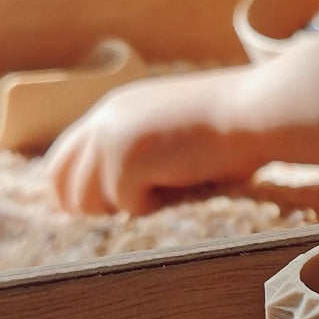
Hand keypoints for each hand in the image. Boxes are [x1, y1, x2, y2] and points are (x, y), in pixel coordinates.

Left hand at [44, 68, 265, 214]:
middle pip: (63, 187)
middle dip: (95, 206)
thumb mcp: (169, 128)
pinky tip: (187, 179)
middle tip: (139, 204)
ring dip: (129, 206)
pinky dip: (159, 205)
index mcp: (112, 109)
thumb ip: (136, 150)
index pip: (61, 161)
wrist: (257, 110)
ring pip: (91, 203)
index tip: (106, 208)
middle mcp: (103, 121)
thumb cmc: (230, 124)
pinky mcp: (126, 164)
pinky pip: (130, 208)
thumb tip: (114, 198)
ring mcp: (111, 141)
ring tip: (170, 184)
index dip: (77, 191)